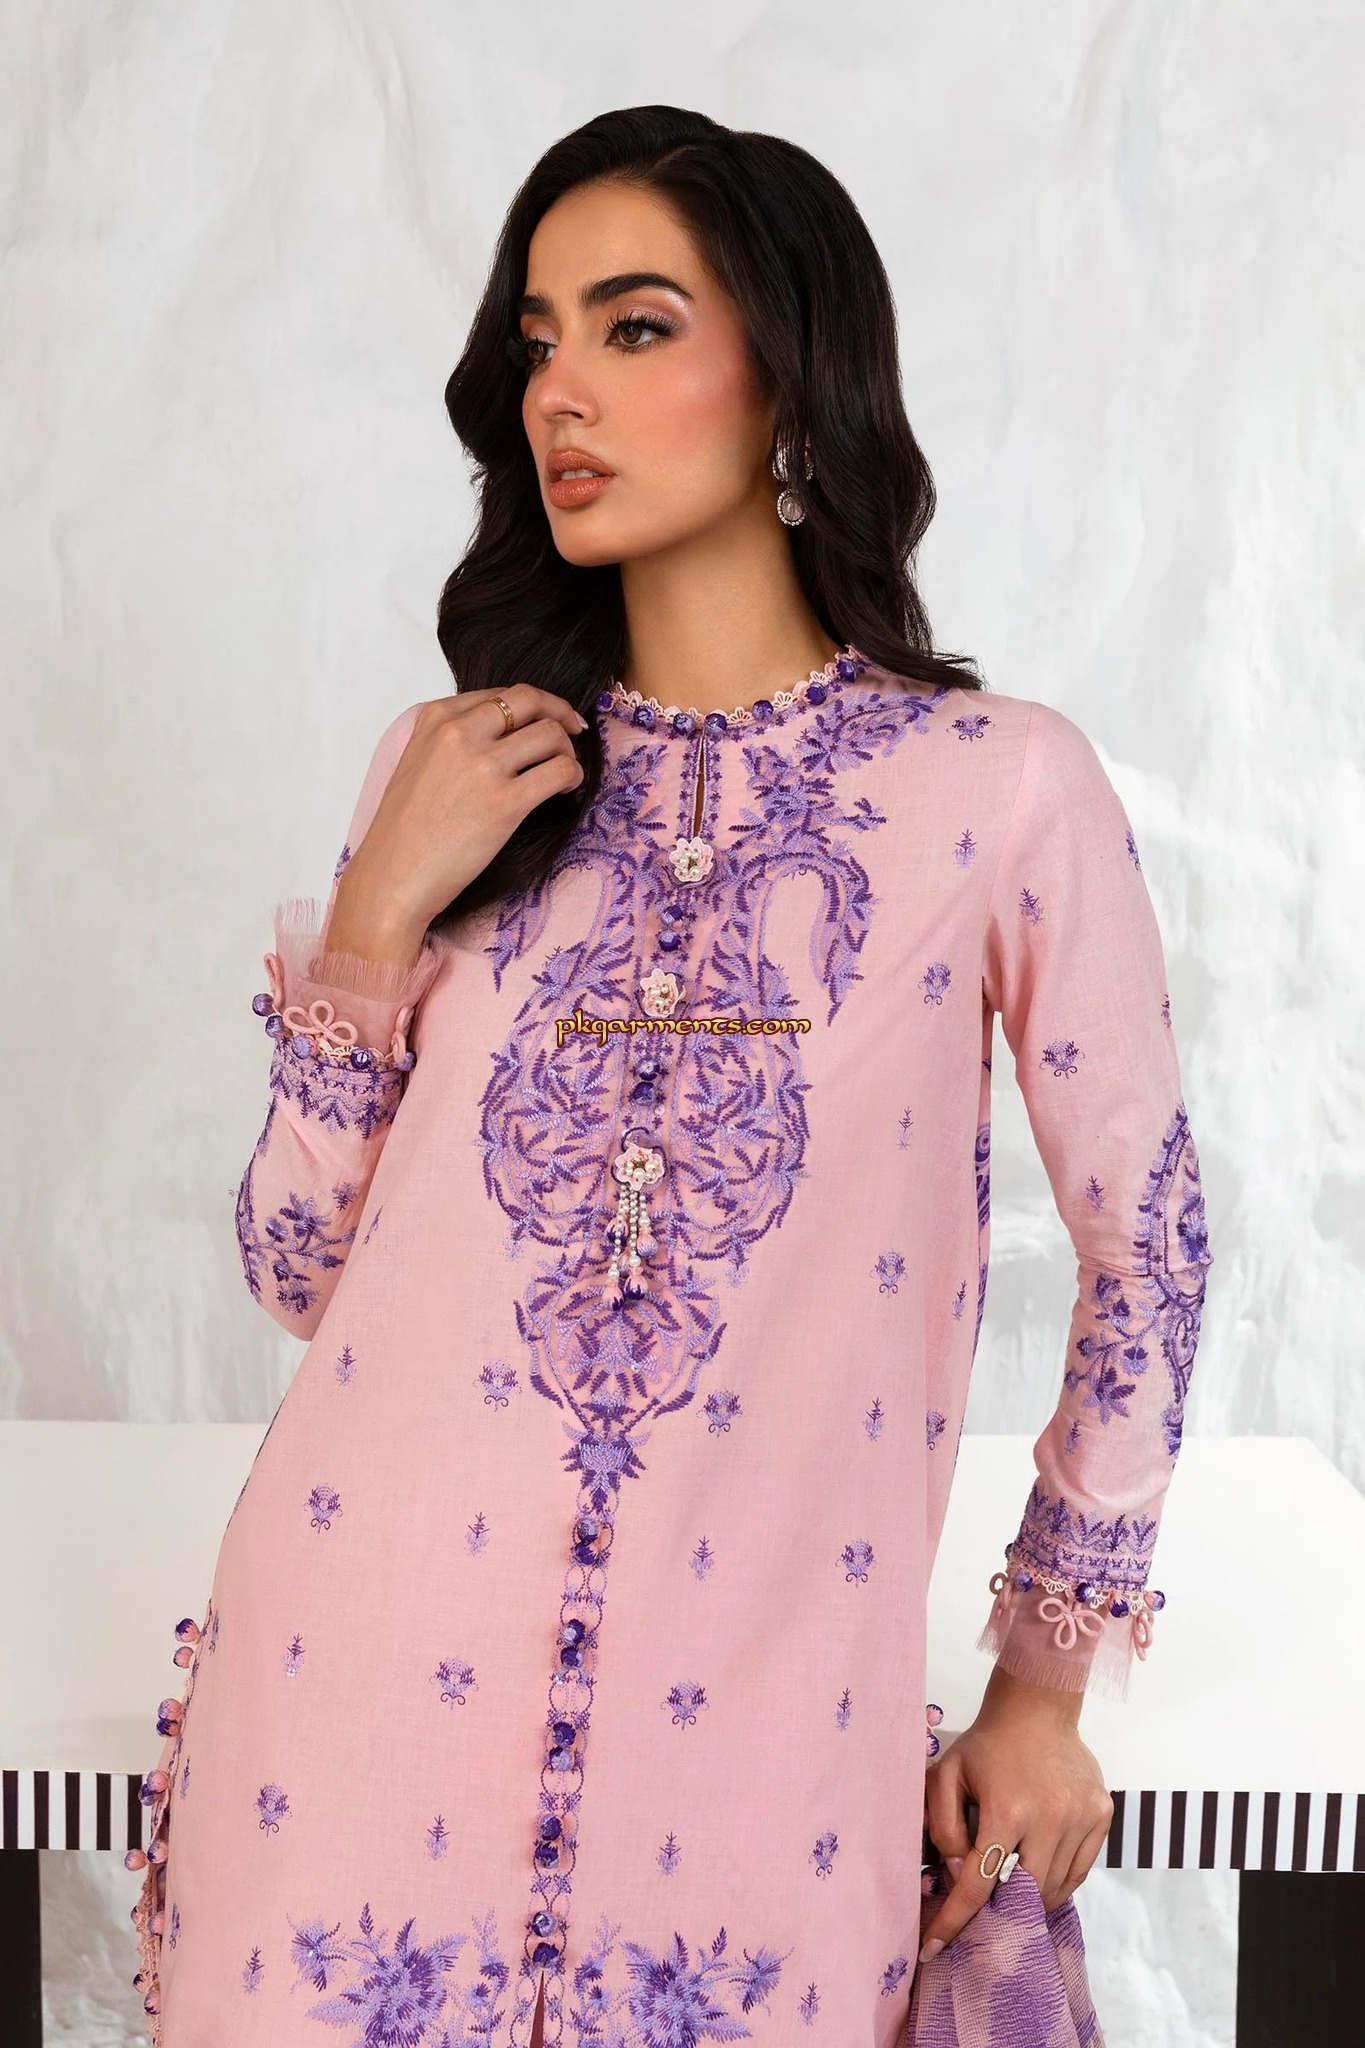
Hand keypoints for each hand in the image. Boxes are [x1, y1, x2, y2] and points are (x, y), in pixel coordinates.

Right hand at [325, 684, 588, 966]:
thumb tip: (504, 731)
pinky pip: (560, 771)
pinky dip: (573, 777)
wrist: (392, 876)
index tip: (549, 717)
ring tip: (563, 773)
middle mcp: (460, 732)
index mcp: (436, 718)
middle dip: (559, 712)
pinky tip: (565, 791)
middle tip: (574, 731)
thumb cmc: (404, 829)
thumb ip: (453, 737)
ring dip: (567, 751)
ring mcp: (483, 766)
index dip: (534, 704)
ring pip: (551, 734)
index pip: (500, 694)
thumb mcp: (417, 760)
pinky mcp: (506, 802)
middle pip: (530, 700)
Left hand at [919, 1665, 1112, 1960]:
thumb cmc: (986, 1745)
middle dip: (998, 1911)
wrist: (1037, 1708)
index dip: (953, 1922)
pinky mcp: (1101, 1815)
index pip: (978, 1885)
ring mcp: (1081, 1817)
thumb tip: (960, 1873)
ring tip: (1012, 1889)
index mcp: (1006, 1809)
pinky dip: (1057, 1883)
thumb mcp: (946, 1776)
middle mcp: (1049, 1817)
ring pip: (1054, 1888)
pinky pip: (1079, 1871)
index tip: (933, 1949)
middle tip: (982, 1912)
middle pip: (1023, 1895)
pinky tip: (1038, 1872)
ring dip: (1030, 1899)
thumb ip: (943, 1827)